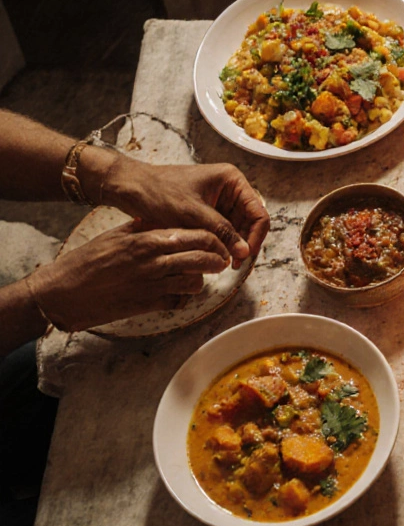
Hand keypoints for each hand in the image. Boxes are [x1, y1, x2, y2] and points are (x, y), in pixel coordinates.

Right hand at [26, 220, 229, 331]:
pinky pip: (179, 301)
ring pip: (195, 281)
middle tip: (220, 262)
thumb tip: (161, 220)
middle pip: (203, 257)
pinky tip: (178, 294)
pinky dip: (184, 298)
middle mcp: (153, 261)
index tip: (218, 244)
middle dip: (217, 260)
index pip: (197, 235)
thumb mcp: (114, 236)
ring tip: (197, 278)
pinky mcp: (147, 305)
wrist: (61, 292)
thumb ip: (141, 228)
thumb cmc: (85, 262)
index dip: (214, 240)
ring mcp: (151, 284)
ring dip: (201, 280)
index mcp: (147, 239)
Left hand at [104, 159, 268, 268]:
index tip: (245, 256)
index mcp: (231, 181)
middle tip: (234, 265)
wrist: (129, 188)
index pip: (257, 212)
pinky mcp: (207, 212)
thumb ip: (222, 232)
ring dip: (231, 246)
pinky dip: (220, 243)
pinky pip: (222, 231)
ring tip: (222, 263)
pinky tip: (212, 255)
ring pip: (236, 229)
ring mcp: (219, 201)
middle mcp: (229, 190)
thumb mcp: (192, 214)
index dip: (255, 236)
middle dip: (243, 243)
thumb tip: (245, 251)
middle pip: (250, 222)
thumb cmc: (158, 192)